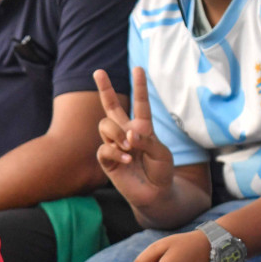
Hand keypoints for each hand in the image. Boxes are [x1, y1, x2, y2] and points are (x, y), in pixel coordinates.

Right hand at [95, 68, 174, 209]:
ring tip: (128, 147)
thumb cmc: (161, 171)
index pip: (140, 103)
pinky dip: (115, 152)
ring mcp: (115, 144)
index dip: (140, 86)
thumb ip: (146, 141)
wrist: (154, 193)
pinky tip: (126, 160)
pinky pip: (104, 148)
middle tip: (98, 71)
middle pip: (110, 106)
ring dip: (116, 134)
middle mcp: (126, 132)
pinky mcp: (106, 159)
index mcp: (143, 127)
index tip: (138, 68)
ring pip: (105, 125)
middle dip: (104, 88)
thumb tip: (127, 134)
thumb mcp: (162, 153)